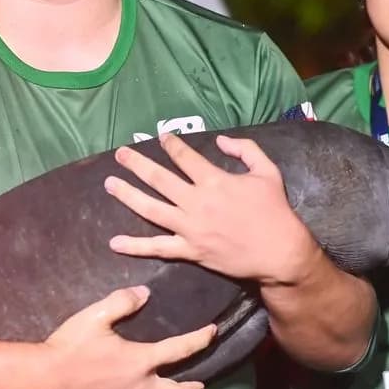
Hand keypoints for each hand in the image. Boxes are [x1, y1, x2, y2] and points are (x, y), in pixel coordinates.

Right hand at [27, 285, 214, 388]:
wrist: (44, 381)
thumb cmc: (71, 347)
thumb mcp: (96, 316)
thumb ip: (122, 302)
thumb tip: (144, 293)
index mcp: (141, 361)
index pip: (180, 350)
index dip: (200, 340)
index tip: (213, 333)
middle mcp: (139, 387)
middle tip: (201, 386)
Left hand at [104, 132, 320, 284]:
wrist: (279, 252)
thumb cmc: (274, 211)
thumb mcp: (268, 171)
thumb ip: (246, 150)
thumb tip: (221, 141)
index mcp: (214, 181)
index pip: (185, 158)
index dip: (171, 145)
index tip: (161, 136)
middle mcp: (196, 202)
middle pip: (159, 179)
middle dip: (137, 164)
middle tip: (120, 154)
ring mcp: (190, 228)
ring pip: (151, 209)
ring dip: (128, 195)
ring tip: (109, 184)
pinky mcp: (190, 251)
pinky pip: (158, 247)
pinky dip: (136, 246)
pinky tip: (115, 242)